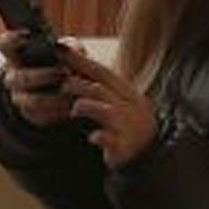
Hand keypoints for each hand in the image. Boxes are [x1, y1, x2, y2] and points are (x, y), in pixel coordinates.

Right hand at [0, 29, 74, 127]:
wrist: (61, 91)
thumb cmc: (60, 63)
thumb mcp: (66, 51)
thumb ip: (71, 48)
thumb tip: (72, 50)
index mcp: (16, 55)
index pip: (4, 43)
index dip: (12, 39)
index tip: (27, 35)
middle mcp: (14, 76)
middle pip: (20, 77)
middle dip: (45, 75)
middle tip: (65, 72)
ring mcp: (20, 96)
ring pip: (33, 100)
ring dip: (55, 97)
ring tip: (71, 92)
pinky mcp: (31, 114)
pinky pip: (43, 116)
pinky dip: (60, 111)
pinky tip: (72, 104)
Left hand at [59, 46, 158, 169]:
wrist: (149, 158)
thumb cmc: (125, 126)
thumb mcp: (113, 101)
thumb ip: (96, 84)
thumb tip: (73, 55)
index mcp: (127, 93)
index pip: (102, 72)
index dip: (80, 60)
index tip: (60, 49)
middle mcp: (131, 107)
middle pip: (101, 89)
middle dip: (78, 84)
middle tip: (63, 86)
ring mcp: (129, 127)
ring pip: (105, 110)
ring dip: (84, 107)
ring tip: (74, 111)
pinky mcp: (124, 147)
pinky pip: (109, 139)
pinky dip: (99, 136)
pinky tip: (92, 137)